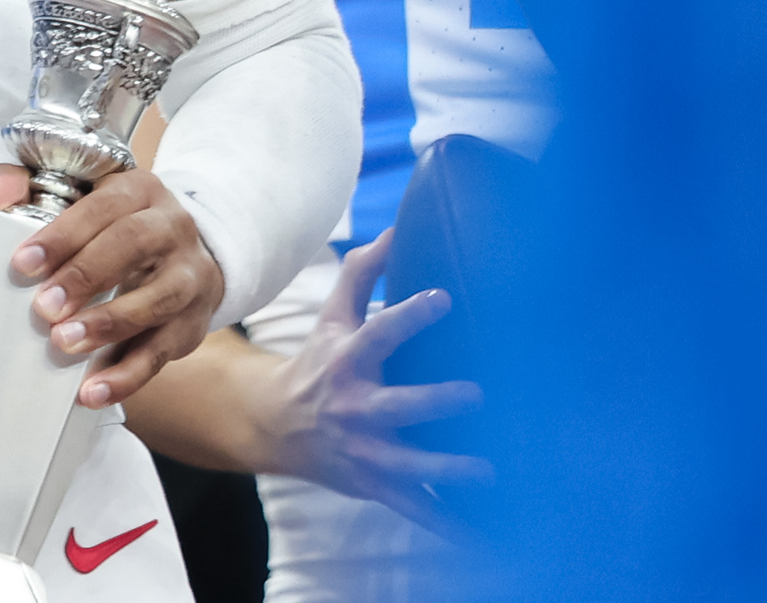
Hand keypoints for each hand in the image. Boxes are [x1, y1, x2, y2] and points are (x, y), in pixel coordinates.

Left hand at [0, 164, 223, 407]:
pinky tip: (93, 390)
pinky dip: (127, 376)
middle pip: (133, 245)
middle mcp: (172, 227)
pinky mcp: (191, 325)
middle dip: (86, 276)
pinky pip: (161, 353)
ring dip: (108, 325)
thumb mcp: (77, 194)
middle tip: (45, 307)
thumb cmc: (114, 225)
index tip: (23, 264)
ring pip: (156, 300)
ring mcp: (188, 277)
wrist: (184, 254)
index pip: (102, 206)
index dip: (62, 235)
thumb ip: (25, 189)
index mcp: (139, 190)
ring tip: (64, 345)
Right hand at [256, 231, 489, 532]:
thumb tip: (395, 228)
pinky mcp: (377, 485)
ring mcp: (366, 452)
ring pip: (411, 465)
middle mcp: (355, 408)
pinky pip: (417, 510)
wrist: (277, 427)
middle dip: (436, 402)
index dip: (410, 315)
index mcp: (348, 361)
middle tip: (478, 394)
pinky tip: (488, 539)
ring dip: (449, 470)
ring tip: (489, 471)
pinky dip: (450, 527)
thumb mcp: (332, 317)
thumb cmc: (319, 362)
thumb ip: (362, 274)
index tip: (444, 297)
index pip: (379, 333)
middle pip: (398, 406)